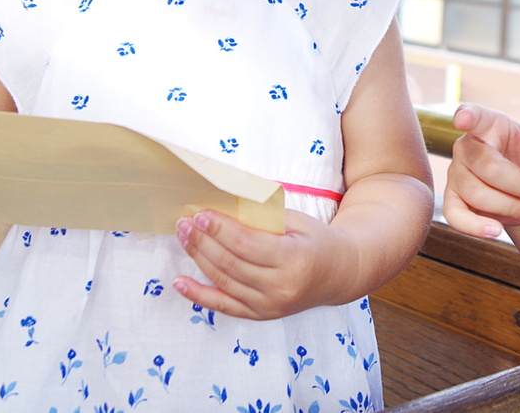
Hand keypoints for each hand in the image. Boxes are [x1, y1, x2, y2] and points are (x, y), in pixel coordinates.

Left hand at [173, 209, 355, 319]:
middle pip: (232, 263)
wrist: (339, 275)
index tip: (201, 215)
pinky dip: (199, 295)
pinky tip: (180, 283)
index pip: (247, 244)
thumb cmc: (318, 241)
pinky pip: (225, 306)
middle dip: (204, 242)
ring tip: (183, 238)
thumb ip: (265, 217)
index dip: (220, 230)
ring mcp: (270, 305)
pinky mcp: (262, 315)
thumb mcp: (299, 222)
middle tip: (185, 223)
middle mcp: (281, 287)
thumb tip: (226, 204)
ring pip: (224, 282)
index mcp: (294, 259)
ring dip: (199, 259)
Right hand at [442, 103, 519, 238]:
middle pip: (488, 167)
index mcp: (487, 125)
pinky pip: (455, 215)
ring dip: (510, 207)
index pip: (474, 115)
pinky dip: (474, 226)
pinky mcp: (452, 199)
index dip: (467, 116)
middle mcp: (466, 147)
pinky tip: (496, 231)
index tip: (463, 119)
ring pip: (476, 194)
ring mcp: (456, 173)